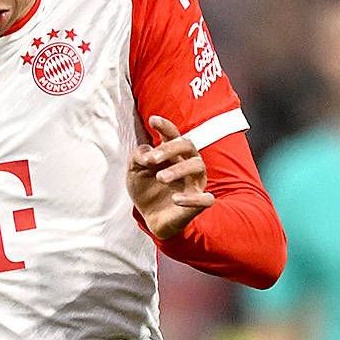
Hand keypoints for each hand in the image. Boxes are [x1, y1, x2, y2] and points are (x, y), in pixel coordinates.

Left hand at [128, 116, 215, 242]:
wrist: (151, 218)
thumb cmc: (146, 190)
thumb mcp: (134, 171)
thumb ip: (137, 157)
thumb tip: (147, 152)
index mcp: (172, 154)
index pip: (173, 135)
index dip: (165, 126)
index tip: (152, 120)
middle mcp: (187, 164)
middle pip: (188, 145)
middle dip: (170, 148)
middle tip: (152, 159)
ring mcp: (195, 183)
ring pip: (198, 167)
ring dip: (179, 169)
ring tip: (160, 178)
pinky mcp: (198, 203)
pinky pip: (205, 199)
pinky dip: (192, 199)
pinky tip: (176, 199)